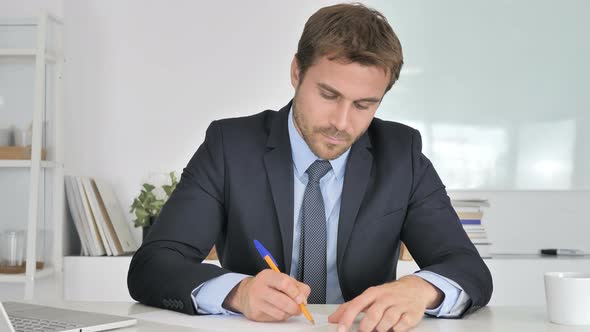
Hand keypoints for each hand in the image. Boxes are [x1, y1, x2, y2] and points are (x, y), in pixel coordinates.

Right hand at [222, 269, 310, 321]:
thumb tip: (304, 299)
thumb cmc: (267, 285)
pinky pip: (274, 319)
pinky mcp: (255, 314)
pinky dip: (280, 316)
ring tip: (288, 308)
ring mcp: (256, 302)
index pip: (284, 283)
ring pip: (280, 313)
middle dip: (295, 308)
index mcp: (267, 276)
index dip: (296, 293)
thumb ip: (296, 286)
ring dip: (289, 313)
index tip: (301, 299)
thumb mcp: (281, 278)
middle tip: (299, 308)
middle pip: (283, 302)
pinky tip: (278, 310)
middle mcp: (259, 288)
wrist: (246, 293)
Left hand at [329, 275, 443, 331]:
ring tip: (382, 326)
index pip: (356, 305)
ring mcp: (399, 305)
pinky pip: (400, 327)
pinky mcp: (411, 314)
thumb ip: (350, 307)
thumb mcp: (369, 296)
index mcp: (372, 293)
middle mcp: (385, 298)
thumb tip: (333, 319)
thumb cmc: (388, 294)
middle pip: (372, 316)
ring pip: (386, 323)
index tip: (340, 330)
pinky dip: (395, 329)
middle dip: (366, 327)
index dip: (346, 319)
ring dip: (381, 329)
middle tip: (365, 330)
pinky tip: (395, 325)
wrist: (415, 288)